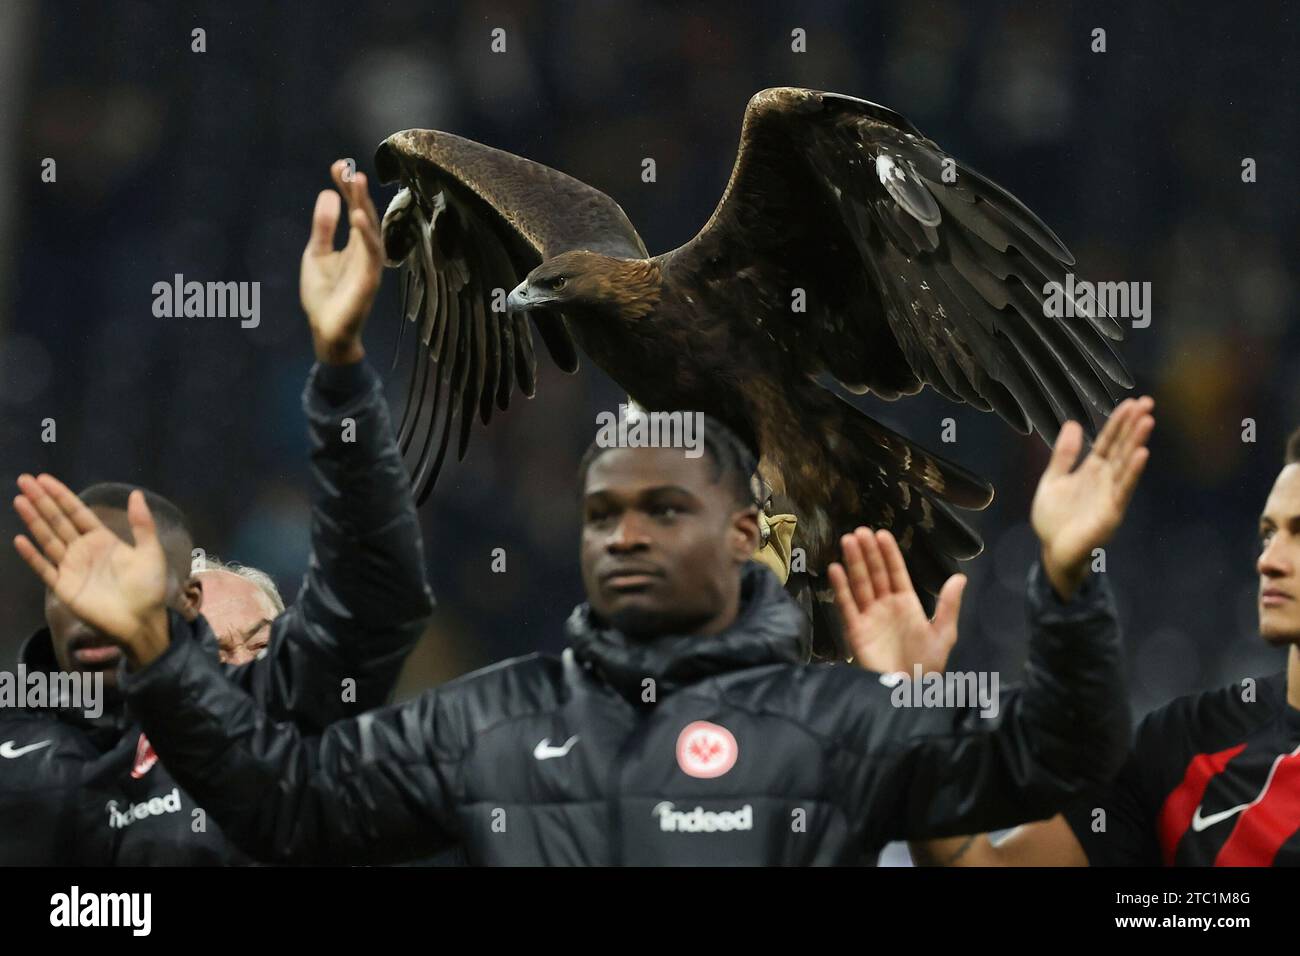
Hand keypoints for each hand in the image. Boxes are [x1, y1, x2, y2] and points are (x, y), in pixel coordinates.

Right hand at [12, 474, 170, 667]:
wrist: (142, 620)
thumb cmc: (148, 586)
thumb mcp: (150, 551)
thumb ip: (142, 524)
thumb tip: (136, 493)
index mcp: (103, 539)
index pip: (77, 512)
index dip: (61, 496)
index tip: (44, 479)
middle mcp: (83, 550)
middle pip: (58, 521)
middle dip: (42, 501)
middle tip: (24, 480)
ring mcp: (71, 567)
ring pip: (48, 539)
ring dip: (34, 520)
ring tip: (19, 500)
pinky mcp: (64, 586)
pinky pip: (44, 568)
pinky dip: (32, 555)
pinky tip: (20, 539)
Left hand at [300, 159, 382, 364]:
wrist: (326, 330)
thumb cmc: (324, 295)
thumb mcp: (316, 254)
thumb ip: (323, 227)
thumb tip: (327, 194)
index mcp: (354, 243)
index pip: (354, 208)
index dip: (347, 188)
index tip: (338, 166)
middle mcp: (366, 250)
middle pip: (364, 213)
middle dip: (356, 190)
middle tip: (348, 168)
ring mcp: (370, 264)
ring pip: (370, 229)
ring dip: (364, 205)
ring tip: (356, 182)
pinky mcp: (370, 279)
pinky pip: (371, 253)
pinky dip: (366, 234)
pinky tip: (357, 217)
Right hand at [828, 527, 965, 674]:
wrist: (908, 692)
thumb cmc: (927, 666)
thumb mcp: (943, 633)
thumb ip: (949, 605)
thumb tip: (960, 576)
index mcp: (906, 604)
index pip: (896, 572)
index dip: (889, 554)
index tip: (882, 534)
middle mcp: (885, 606)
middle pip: (875, 573)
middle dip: (868, 552)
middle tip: (860, 531)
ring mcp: (869, 617)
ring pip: (860, 583)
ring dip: (854, 562)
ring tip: (848, 540)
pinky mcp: (855, 630)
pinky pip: (847, 605)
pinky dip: (841, 587)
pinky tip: (836, 569)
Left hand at [1031, 396, 1153, 599]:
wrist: (1051, 551)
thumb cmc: (1054, 519)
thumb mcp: (1053, 480)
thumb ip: (1064, 455)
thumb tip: (1074, 423)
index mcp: (1091, 471)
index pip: (1108, 441)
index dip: (1118, 422)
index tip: (1132, 401)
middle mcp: (1105, 480)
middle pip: (1122, 448)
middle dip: (1134, 426)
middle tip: (1148, 402)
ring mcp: (1110, 496)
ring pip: (1126, 465)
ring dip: (1137, 443)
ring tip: (1147, 421)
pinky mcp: (1111, 513)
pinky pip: (1123, 490)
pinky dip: (1133, 472)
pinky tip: (1142, 455)